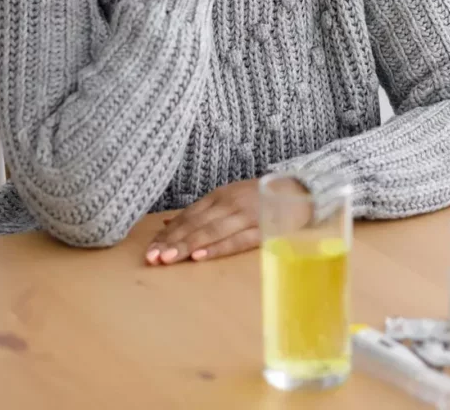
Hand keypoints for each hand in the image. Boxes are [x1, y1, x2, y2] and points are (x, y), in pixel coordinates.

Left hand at [144, 178, 305, 264]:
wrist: (299, 190)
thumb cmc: (259, 198)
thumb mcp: (228, 199)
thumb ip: (199, 213)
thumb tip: (165, 225)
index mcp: (219, 197)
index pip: (187, 216)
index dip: (168, 234)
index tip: (149, 251)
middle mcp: (228, 204)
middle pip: (195, 224)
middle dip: (172, 242)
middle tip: (152, 258)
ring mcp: (245, 216)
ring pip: (211, 232)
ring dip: (188, 245)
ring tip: (169, 259)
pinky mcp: (262, 229)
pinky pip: (237, 240)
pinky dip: (218, 248)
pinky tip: (202, 256)